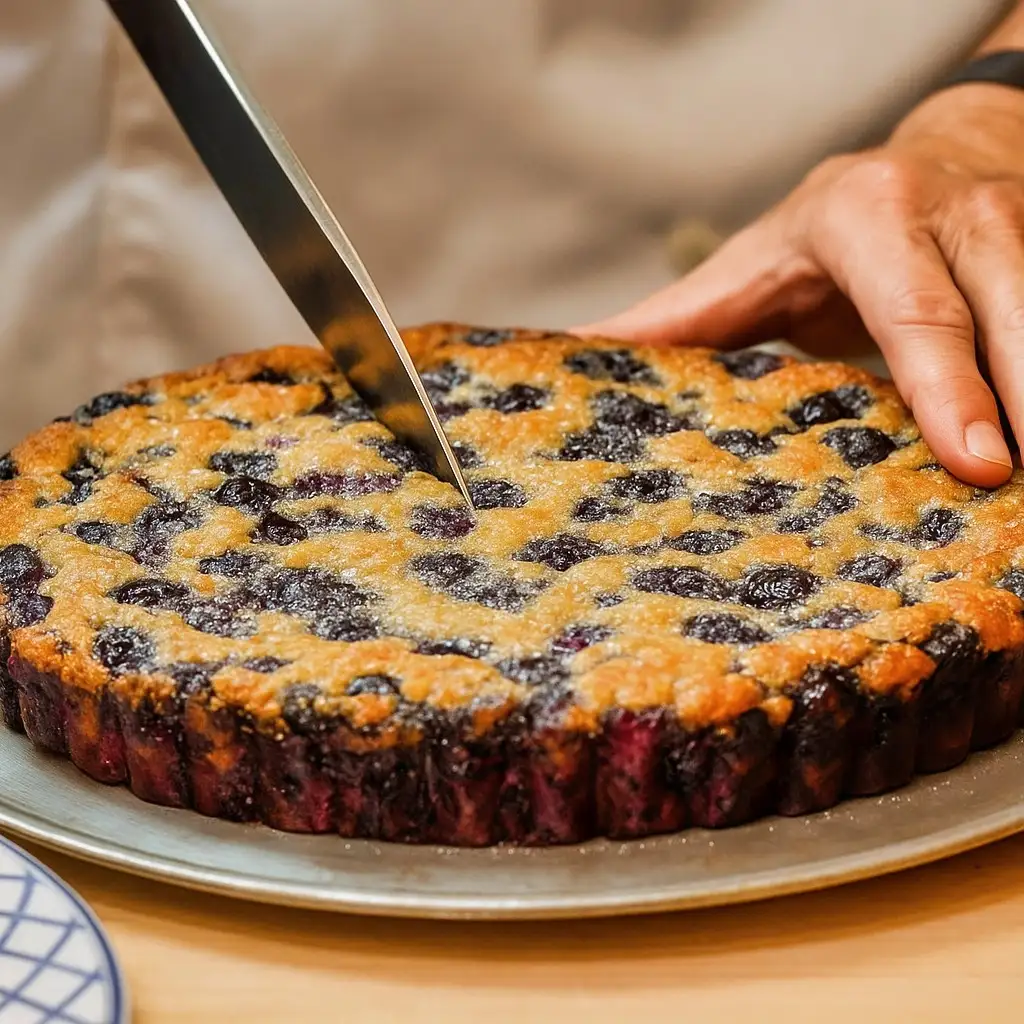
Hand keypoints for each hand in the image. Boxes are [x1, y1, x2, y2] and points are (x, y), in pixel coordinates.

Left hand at [577, 83, 1023, 487]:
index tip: (978, 463)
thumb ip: (678, 319)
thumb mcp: (747, 266)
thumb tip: (574, 355)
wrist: (934, 154)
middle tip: (1019, 491)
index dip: (947, 387)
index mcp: (870, 217)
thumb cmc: (822, 231)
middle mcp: (959, 215)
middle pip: (1011, 315)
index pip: (916, 310)